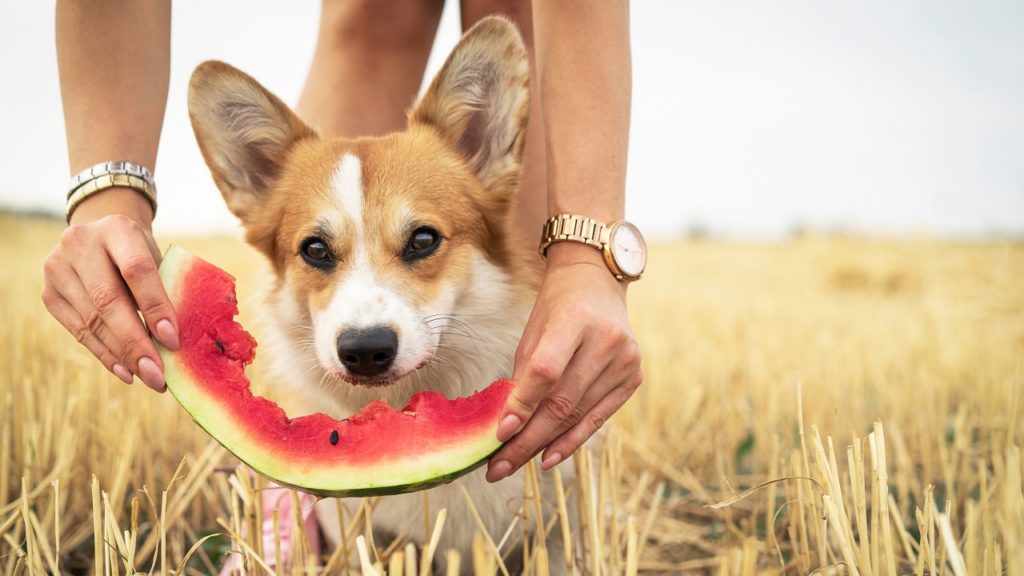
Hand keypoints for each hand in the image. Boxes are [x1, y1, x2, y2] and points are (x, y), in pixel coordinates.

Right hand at [41, 188, 177, 390]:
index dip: (155, 307)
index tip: (172, 341)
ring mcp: (57, 268)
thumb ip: (165, 288)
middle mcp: (79, 244)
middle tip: (158, 375)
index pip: (136, 270)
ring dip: (122, 355)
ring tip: (148, 378)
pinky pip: (79, 331)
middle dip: (136, 342)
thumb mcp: (156, 256)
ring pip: (92, 320)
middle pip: (108, 300)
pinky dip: (105, 354)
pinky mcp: (48, 293)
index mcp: (116, 228)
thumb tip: (176, 341)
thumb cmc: (139, 253)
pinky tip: (126, 371)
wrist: (99, 236)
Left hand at [486, 242, 642, 481]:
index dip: (522, 405)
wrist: (597, 283)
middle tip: (498, 467)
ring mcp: (625, 361)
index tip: (498, 434)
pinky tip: (548, 458)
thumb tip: (504, 425)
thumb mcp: (534, 331)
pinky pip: (598, 418)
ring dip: (543, 445)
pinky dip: (571, 441)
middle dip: (526, 439)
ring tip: (514, 464)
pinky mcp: (633, 378)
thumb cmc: (557, 307)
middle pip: (562, 402)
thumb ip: (524, 374)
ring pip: (578, 416)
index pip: (546, 371)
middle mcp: (607, 341)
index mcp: (576, 319)